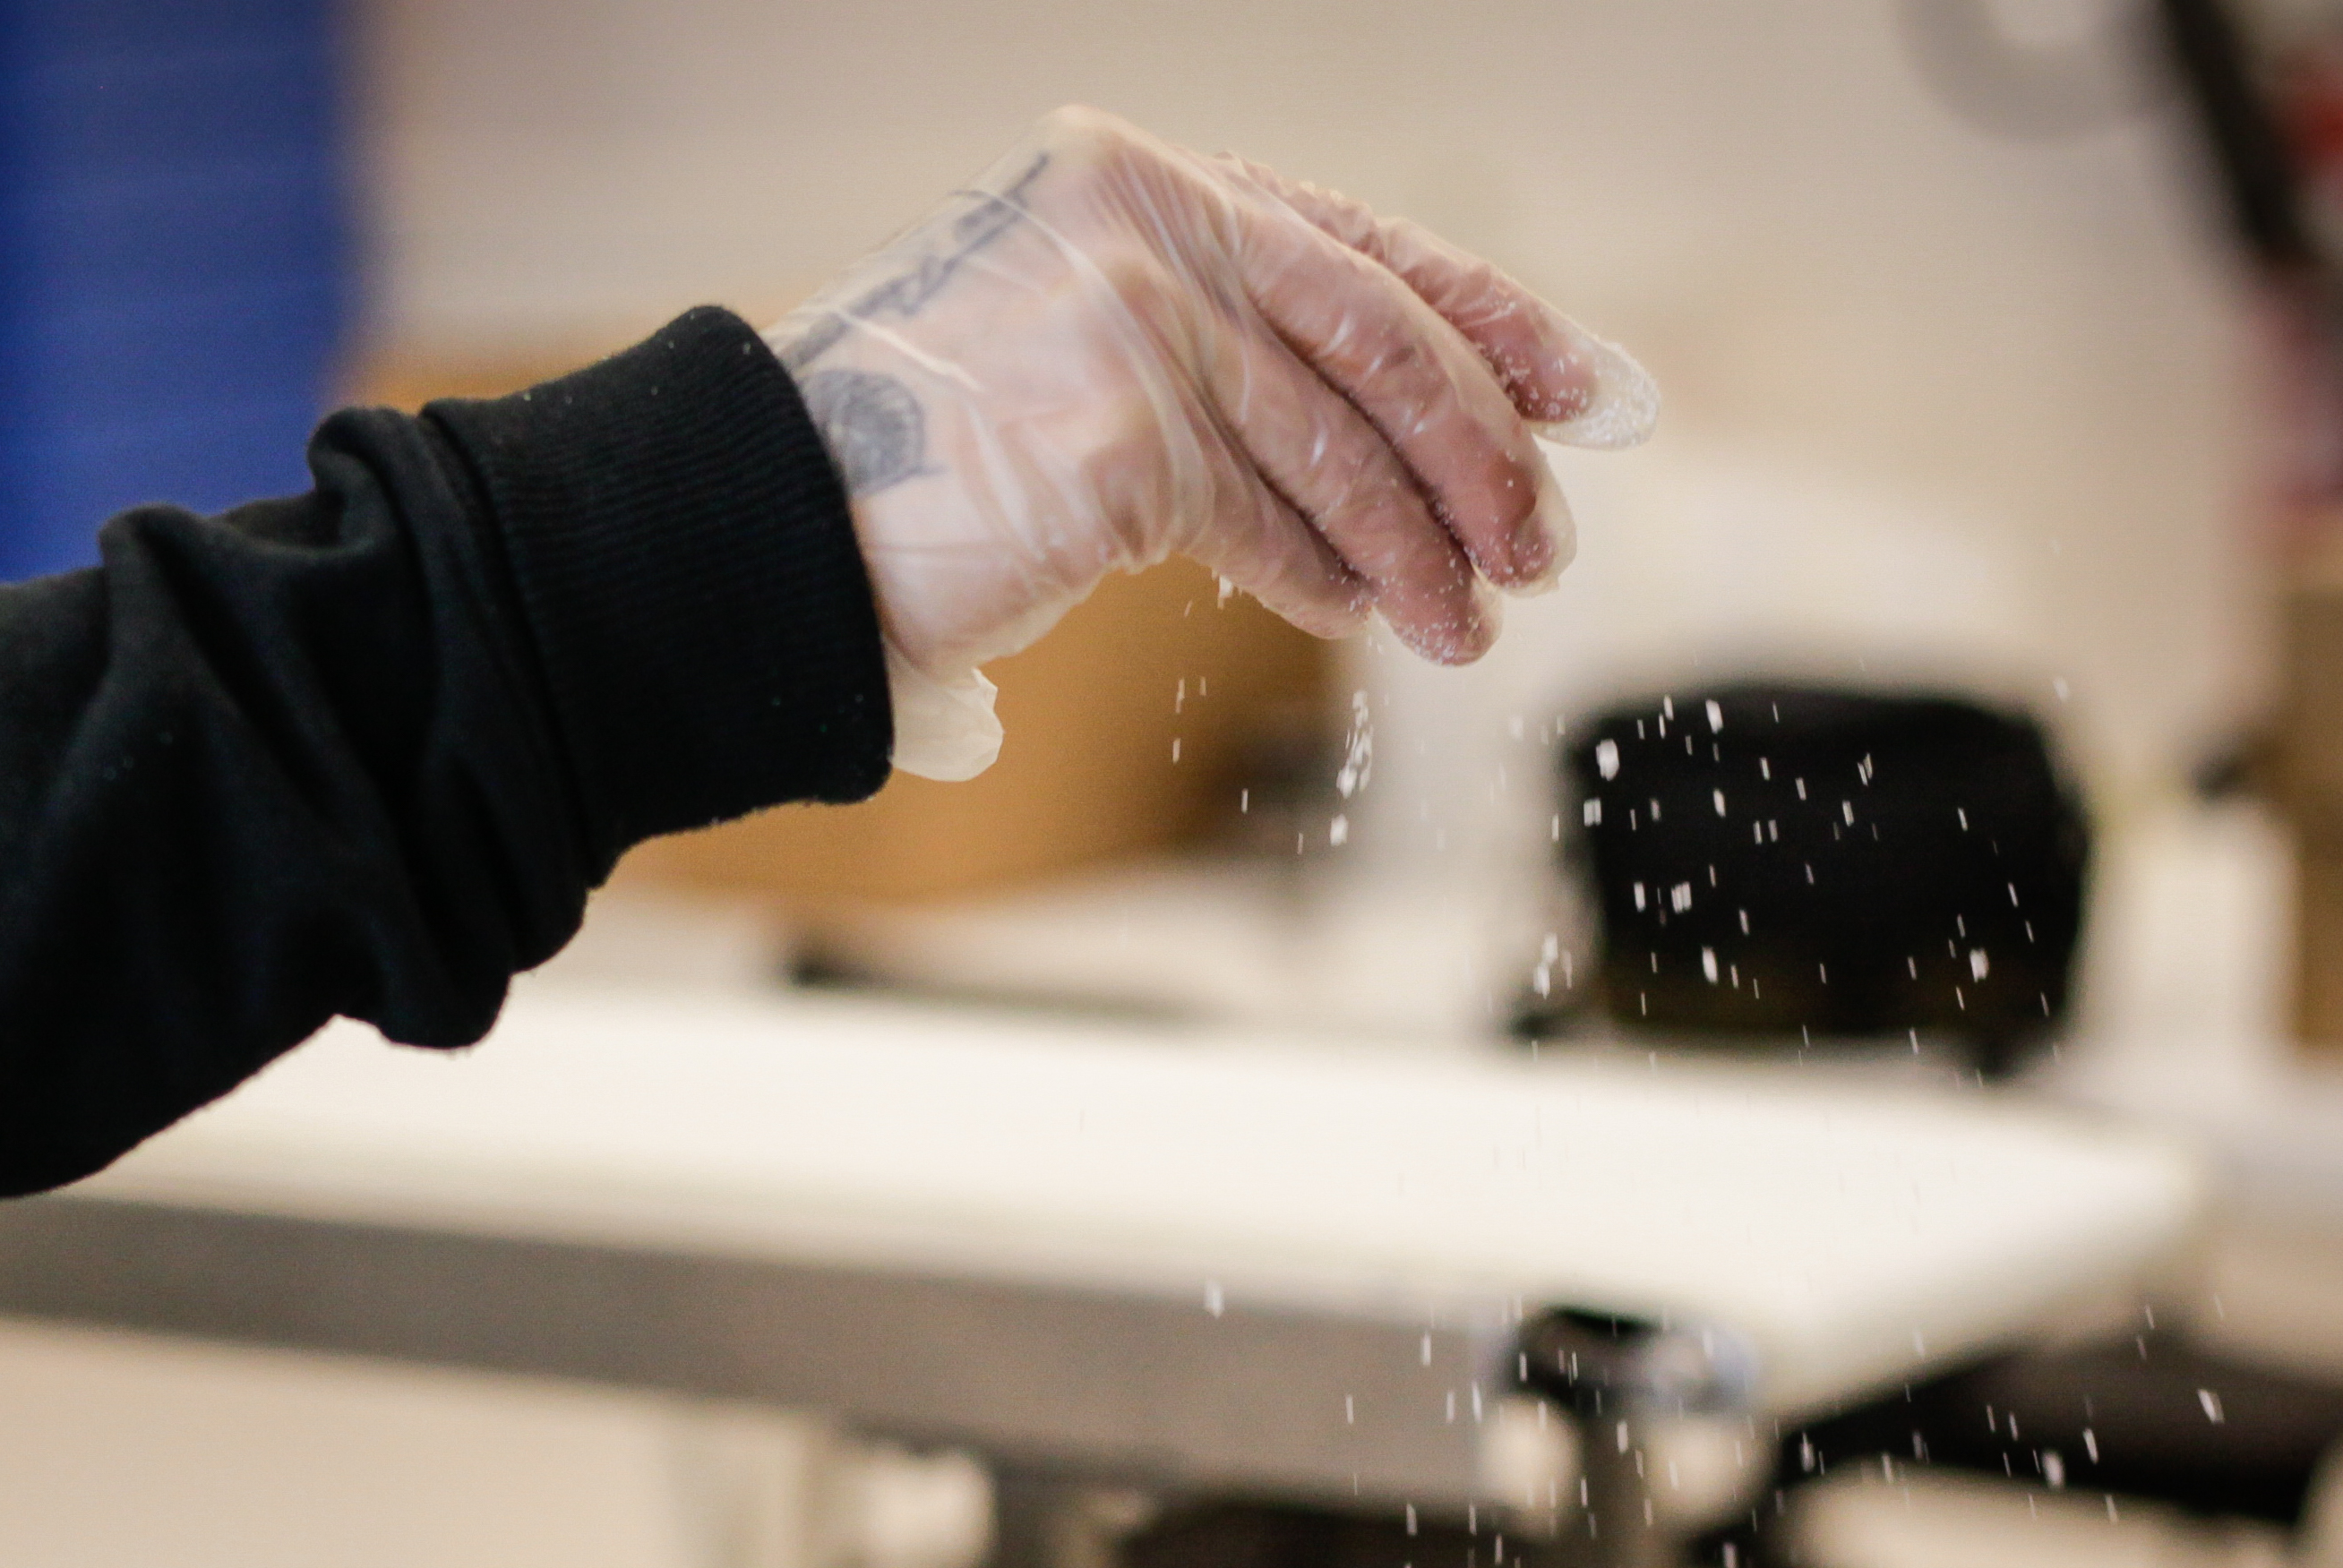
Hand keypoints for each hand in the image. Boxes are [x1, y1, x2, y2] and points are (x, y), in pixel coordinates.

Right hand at [773, 107, 1657, 777]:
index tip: (1579, 390)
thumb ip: (1200, 336)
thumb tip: (1386, 424)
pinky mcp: (1123, 442)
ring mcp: (1133, 326)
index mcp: (1131, 174)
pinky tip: (1365, 613)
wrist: (763, 518)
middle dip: (1482, 450)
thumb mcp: (1059, 332)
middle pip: (1377, 337)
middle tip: (1540, 541)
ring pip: (1338, 446)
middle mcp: (1142, 224)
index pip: (1356, 241)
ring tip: (1466, 618)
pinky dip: (1333, 576)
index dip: (1488, 319)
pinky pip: (1270, 522)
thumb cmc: (900, 447)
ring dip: (1421, 546)